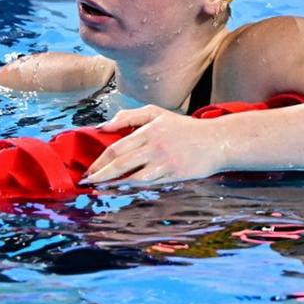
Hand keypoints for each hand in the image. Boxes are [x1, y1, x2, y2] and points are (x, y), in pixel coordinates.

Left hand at [80, 105, 223, 186]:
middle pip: (120, 163)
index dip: (99, 161)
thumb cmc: (184, 128)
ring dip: (115, 184)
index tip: (88, 171)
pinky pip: (149, 183)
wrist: (216, 141)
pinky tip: (124, 189)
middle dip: (101, 175)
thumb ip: (129, 116)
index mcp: (148, 130)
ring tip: (102, 189)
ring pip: (133, 177)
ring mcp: (165, 161)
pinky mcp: (174, 174)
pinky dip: (134, 188)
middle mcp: (154, 146)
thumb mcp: (156, 113)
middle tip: (87, 183)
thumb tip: (103, 126)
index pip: (116, 148)